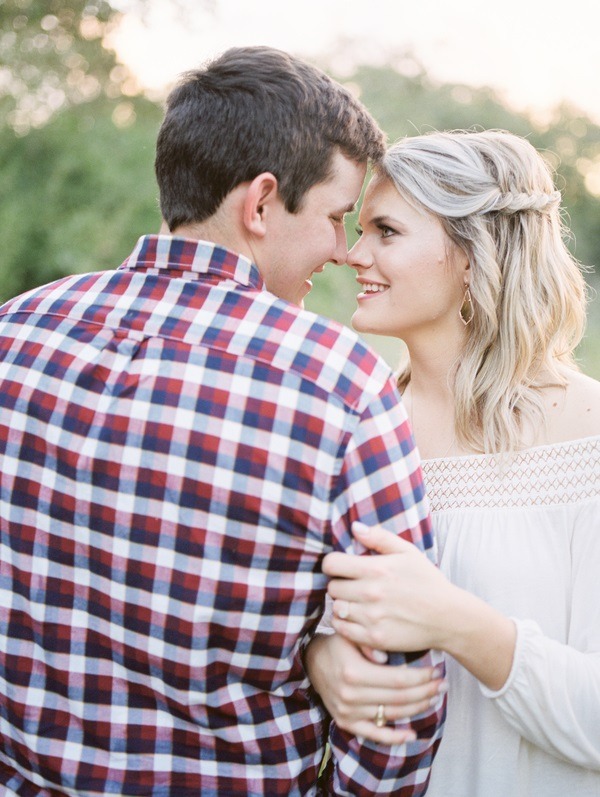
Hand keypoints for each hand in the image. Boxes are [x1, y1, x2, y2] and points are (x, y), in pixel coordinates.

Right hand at [304, 633, 445, 744]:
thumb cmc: (337, 645)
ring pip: (391, 714)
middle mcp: (351, 695)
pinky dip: (394, 737)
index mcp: (354, 672)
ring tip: (433, 698)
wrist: (311, 662)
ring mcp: (349, 712)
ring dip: (417, 708)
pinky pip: (374, 734)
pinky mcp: (346, 722)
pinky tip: (412, 733)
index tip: (436, 670)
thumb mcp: (350, 636)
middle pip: (399, 698)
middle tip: (442, 684)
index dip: (421, 677)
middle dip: (425, 691)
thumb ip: (368, 644)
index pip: (398, 680)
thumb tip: (387, 658)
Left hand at [325, 522, 516, 690]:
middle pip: (332, 587)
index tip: (343, 568)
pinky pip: (342, 629)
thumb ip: (379, 537)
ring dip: (343, 604)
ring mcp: (371, 617)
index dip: (334, 564)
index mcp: (376, 569)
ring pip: (336, 608)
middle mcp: (370, 593)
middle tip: (353, 586)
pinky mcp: (374, 638)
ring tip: (356, 603)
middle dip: (340, 584)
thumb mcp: (408, 552)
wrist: (449, 617)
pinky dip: (345, 623)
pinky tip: (356, 618)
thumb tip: (355, 527)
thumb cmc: (428, 581)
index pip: (331, 564)